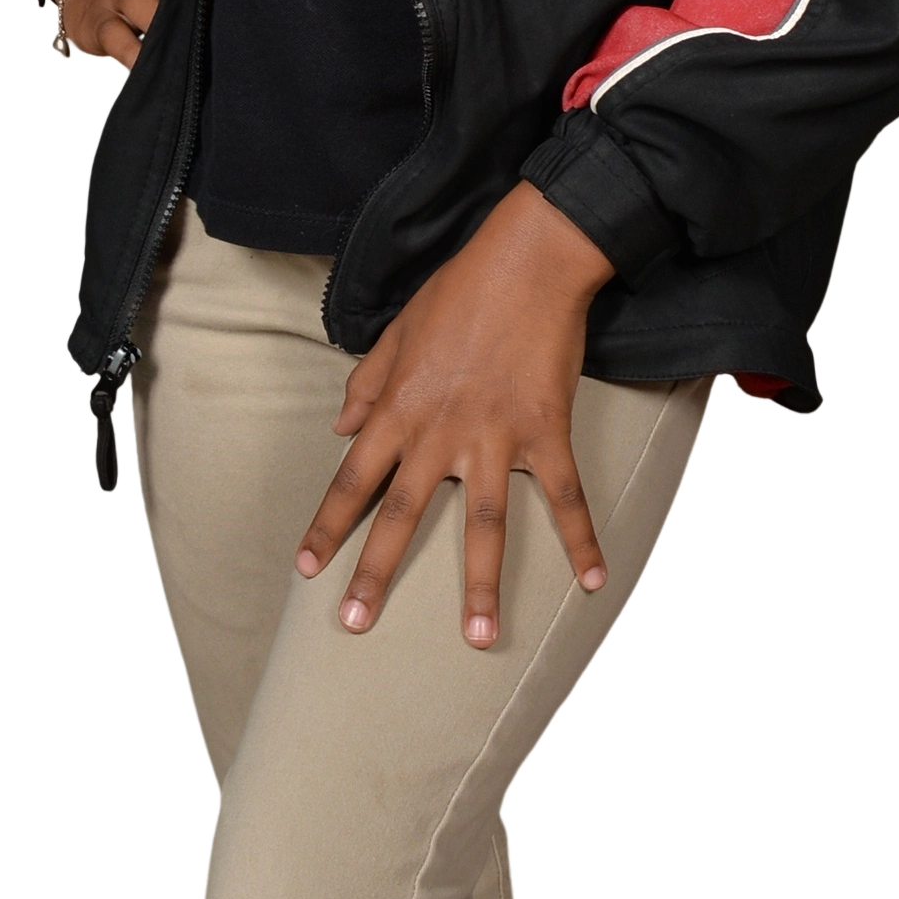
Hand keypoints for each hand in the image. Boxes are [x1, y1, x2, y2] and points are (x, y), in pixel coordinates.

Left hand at [294, 182, 616, 648]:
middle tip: (356, 624)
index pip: (351, 478)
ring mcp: (495, 436)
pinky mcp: (546, 431)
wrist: (528, 260)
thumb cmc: (460, 289)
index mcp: (398, 407)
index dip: (328, 525)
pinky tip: (591, 581)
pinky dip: (581, 539)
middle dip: (377, 572)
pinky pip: (565, 496)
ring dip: (480, 584)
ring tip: (477, 637)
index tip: (306, 569)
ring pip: (484, 522)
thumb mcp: (397, 329)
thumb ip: (367, 381)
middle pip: (402, 513)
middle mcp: (439, 431)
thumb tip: (340, 426)